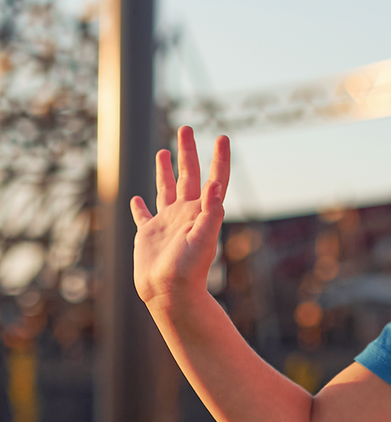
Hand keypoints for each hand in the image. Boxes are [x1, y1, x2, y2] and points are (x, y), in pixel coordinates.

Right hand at [130, 127, 229, 306]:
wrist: (170, 293)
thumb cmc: (189, 269)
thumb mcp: (204, 237)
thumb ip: (211, 211)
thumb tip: (216, 184)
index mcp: (202, 211)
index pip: (214, 178)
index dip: (219, 158)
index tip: (223, 136)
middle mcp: (185, 213)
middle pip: (188, 175)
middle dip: (187, 151)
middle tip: (185, 127)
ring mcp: (167, 223)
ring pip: (166, 189)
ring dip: (165, 170)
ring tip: (164, 152)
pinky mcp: (149, 234)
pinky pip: (144, 216)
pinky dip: (140, 207)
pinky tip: (136, 199)